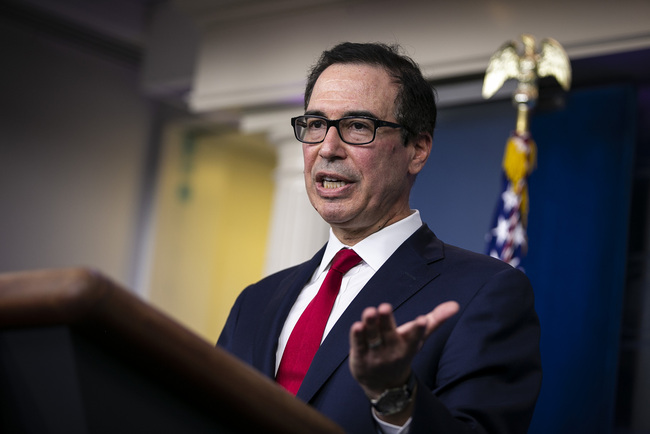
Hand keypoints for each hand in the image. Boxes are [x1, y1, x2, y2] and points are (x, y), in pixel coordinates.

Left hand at [349, 301, 458, 419]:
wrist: (384, 385)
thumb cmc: (402, 353)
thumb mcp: (418, 339)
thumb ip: (435, 320)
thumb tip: (455, 305)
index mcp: (409, 345)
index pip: (414, 337)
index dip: (418, 329)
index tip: (421, 320)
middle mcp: (392, 350)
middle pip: (389, 333)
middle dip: (386, 320)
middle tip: (384, 307)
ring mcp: (375, 354)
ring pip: (372, 337)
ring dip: (370, 324)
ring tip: (369, 311)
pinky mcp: (360, 357)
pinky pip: (358, 345)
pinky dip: (357, 336)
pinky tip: (357, 326)